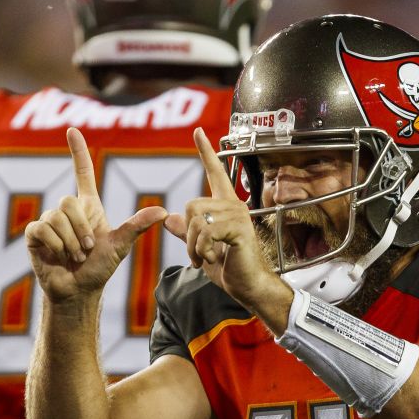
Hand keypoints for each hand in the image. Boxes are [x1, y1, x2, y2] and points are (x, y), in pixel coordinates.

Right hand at [26, 128, 167, 303]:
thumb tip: (163, 211)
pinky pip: (43, 229)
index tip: (72, 130)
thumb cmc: (99, 268)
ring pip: (56, 218)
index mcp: (88, 207)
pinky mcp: (34, 235)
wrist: (79, 290)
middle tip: (88, 250)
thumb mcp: (121, 245)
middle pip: (69, 201)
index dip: (78, 152)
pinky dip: (56, 245)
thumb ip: (137, 226)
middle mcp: (67, 211)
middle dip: (82, 230)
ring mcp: (49, 221)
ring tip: (75, 257)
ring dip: (71, 242)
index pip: (83, 173)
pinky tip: (59, 256)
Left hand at [164, 128, 289, 313]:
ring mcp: (237, 215)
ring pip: (195, 221)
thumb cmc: (230, 268)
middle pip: (191, 205)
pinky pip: (205, 233)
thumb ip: (187, 233)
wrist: (249, 286)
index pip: (215, 172)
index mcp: (225, 206)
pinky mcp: (238, 228)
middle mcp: (233, 205)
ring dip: (194, 247)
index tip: (198, 132)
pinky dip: (202, 250)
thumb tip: (169, 219)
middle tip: (199, 254)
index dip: (205, 152)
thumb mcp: (201, 248)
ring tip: (206, 258)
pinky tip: (213, 258)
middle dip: (188, 236)